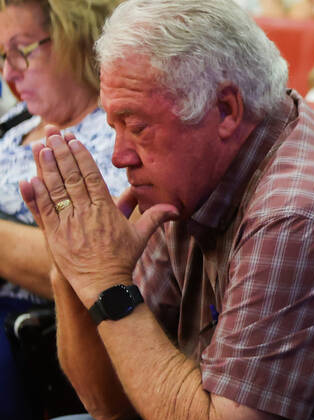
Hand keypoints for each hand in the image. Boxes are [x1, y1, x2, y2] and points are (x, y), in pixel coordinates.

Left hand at [18, 127, 176, 303]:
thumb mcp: (140, 236)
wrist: (104, 285)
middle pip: (72, 177)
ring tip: (40, 147)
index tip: (73, 140)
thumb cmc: (123, 260)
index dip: (81, 156)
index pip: (91, 176)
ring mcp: (69, 223)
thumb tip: (176, 208)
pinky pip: (44, 211)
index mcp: (106, 209)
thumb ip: (156, 217)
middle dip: (61, 153)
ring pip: (56, 190)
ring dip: (46, 167)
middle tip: (53, 134)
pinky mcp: (54, 235)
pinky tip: (30, 178)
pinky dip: (36, 195)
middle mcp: (86, 213)